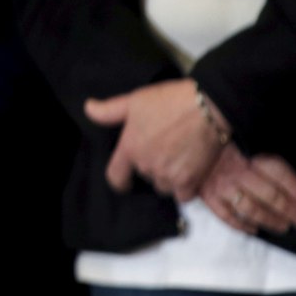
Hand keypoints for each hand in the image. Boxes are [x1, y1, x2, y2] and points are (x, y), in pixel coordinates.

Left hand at [84, 78, 226, 201]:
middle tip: (163, 148)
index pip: (115, 177)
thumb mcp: (134, 101)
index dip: (119, 180)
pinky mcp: (190, 182)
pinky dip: (186, 187)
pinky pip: (183, 195)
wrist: (208, 108)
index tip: (125, 179)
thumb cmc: (169, 101)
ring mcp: (169, 176)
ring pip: (164, 186)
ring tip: (178, 157)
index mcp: (130, 149)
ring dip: (168, 177)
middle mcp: (147, 166)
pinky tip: (190, 170)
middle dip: (151, 167)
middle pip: (145, 177)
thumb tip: (87, 108)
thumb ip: (109, 111)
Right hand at [200, 145, 295, 237]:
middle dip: (289, 210)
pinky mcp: (208, 197)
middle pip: (268, 194)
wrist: (188, 143)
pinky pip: (227, 216)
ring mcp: (220, 186)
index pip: (278, 172)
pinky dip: (242, 225)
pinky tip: (254, 229)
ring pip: (251, 209)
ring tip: (284, 226)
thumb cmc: (224, 142)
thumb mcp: (246, 140)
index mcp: (247, 154)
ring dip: (271, 220)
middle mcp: (234, 171)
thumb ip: (266, 155)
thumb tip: (294, 174)